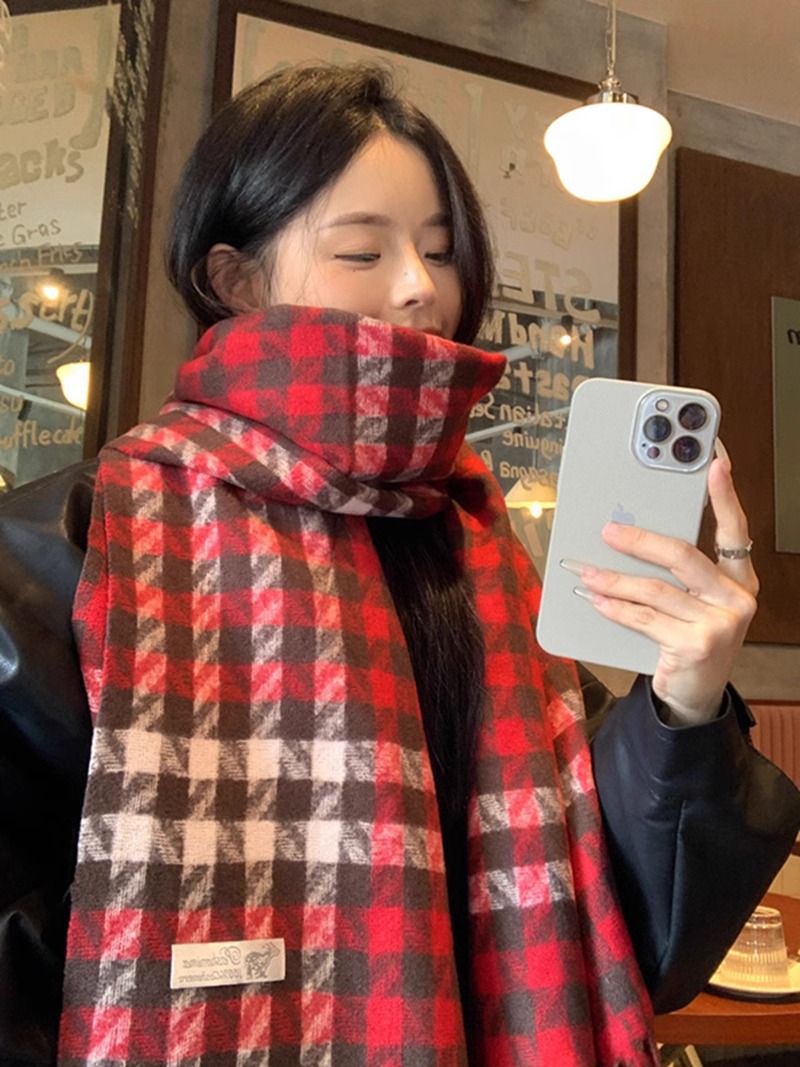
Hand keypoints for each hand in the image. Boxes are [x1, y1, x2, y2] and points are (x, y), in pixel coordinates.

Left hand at [575, 448, 757, 725]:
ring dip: (613, 579)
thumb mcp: (692, 602)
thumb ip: (675, 573)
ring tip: (584, 570)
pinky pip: (645, 619)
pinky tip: (595, 600)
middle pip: (683, 556)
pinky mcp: (696, 646)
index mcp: (740, 579)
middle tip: (607, 531)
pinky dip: (616, 608)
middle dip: (640, 541)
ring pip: (655, 590)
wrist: (694, 696)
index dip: (725, 495)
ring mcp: (721, 625)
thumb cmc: (689, 638)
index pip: (734, 529)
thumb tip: (625, 535)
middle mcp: (737, 599)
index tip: (715, 460)